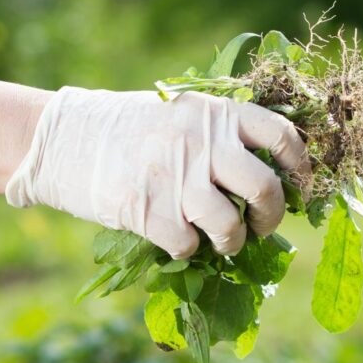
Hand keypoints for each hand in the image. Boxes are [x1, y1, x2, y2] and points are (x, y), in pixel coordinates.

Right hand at [6, 87, 308, 257]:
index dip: (301, 165)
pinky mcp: (147, 210)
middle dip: (272, 216)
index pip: (281, 136)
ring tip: (223, 241)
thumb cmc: (129, 130)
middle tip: (261, 224)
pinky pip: (188, 245)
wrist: (62, 138)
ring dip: (232, 243)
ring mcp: (175, 177)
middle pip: (266, 188)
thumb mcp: (180, 113)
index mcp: (215, 114)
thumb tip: (272, 175)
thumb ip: (220, 135)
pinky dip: (188, 250)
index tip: (300, 186)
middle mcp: (201, 142)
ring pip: (230, 227)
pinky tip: (177, 239)